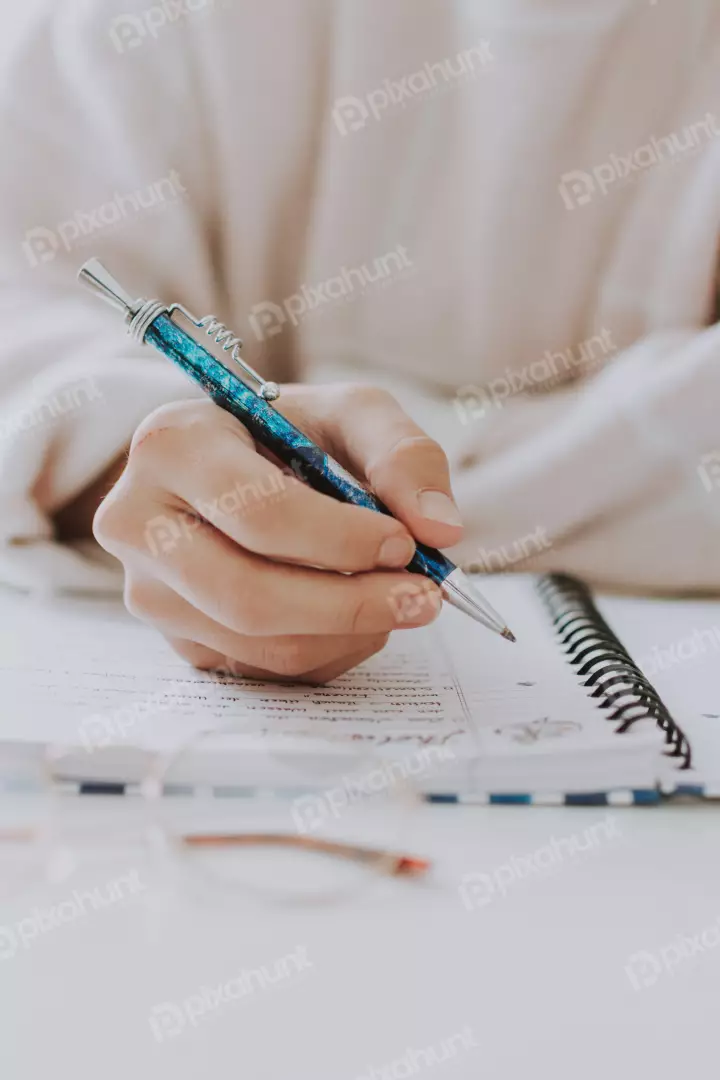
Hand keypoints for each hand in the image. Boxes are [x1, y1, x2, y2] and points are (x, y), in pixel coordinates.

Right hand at [93, 384, 463, 682]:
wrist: (233, 469)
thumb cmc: (289, 435)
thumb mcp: (349, 414)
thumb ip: (404, 455)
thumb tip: (441, 529)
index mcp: (172, 446)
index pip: (259, 513)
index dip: (342, 539)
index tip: (404, 543)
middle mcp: (138, 522)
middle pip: (248, 596)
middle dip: (350, 604)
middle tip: (424, 598)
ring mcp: (149, 591)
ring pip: (259, 643)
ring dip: (348, 633)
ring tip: (395, 598)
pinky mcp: (176, 639)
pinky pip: (262, 668)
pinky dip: (329, 650)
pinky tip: (352, 613)